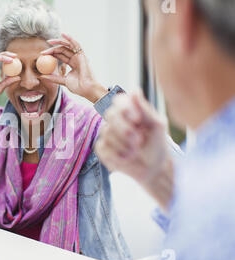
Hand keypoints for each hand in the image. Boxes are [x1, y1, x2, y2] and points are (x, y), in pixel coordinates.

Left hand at [39, 33, 106, 102]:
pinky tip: (63, 34)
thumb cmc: (78, 87)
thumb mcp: (63, 81)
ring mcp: (79, 56)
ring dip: (58, 42)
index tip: (42, 55)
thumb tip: (42, 76)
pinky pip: (75, 44)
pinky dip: (70, 38)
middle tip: (43, 51)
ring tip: (49, 41)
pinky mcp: (82, 54)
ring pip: (67, 45)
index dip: (51, 54)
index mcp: (72, 64)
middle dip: (52, 49)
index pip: (60, 55)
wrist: (86, 88)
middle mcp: (76, 58)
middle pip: (62, 50)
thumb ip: (54, 78)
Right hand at [95, 92, 173, 208]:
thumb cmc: (156, 145)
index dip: (125, 109)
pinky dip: (117, 155)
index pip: (119, 101)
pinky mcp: (102, 149)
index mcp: (130, 110)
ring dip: (124, 145)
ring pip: (107, 133)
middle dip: (125, 130)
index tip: (137, 120)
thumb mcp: (156, 126)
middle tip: (138, 141)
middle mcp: (116, 120)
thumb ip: (144, 109)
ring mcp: (107, 134)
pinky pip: (103, 147)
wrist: (153, 168)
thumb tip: (134, 90)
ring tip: (136, 152)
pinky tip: (127, 158)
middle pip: (110, 115)